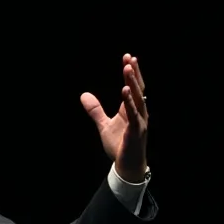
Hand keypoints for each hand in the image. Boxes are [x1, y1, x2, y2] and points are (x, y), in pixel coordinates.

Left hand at [80, 54, 148, 181]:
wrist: (126, 166)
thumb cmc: (119, 145)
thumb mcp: (103, 125)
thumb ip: (95, 110)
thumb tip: (83, 95)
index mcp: (131, 110)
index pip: (133, 87)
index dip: (131, 73)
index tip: (128, 57)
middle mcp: (139, 113)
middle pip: (138, 89)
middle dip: (134, 73)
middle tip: (130, 58)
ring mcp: (140, 122)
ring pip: (138, 99)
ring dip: (133, 83)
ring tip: (127, 69)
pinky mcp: (136, 131)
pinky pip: (134, 114)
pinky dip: (130, 102)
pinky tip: (125, 91)